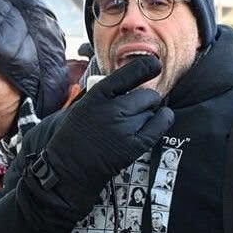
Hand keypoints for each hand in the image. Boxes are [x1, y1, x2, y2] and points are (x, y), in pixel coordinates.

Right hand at [39, 57, 173, 210]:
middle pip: (147, 94)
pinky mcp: (135, 145)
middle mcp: (113, 109)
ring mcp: (125, 128)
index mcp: (97, 95)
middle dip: (145, 100)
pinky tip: (159, 119)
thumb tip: (135, 80)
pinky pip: (160, 124)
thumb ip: (108, 92)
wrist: (69, 167)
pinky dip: (163, 120)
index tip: (155, 65)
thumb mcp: (85, 104)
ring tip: (133, 123)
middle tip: (135, 109)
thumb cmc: (77, 134)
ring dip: (149, 113)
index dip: (146, 66)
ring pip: (153, 110)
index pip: (129, 73)